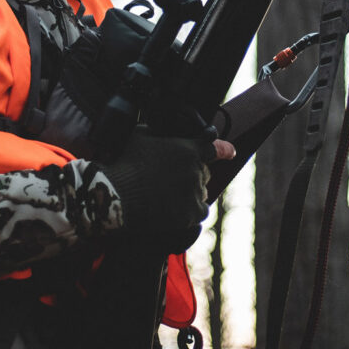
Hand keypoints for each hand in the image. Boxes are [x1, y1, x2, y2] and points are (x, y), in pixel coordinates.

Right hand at [97, 127, 234, 251]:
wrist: (116, 194)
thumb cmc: (125, 162)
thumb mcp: (140, 135)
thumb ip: (157, 132)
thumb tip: (160, 133)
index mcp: (188, 149)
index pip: (214, 148)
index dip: (224, 149)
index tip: (231, 152)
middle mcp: (196, 171)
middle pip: (204, 172)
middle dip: (193, 173)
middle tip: (172, 177)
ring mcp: (194, 194)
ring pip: (201, 192)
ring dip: (191, 192)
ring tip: (168, 194)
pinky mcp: (189, 215)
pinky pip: (200, 211)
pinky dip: (192, 210)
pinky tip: (177, 209)